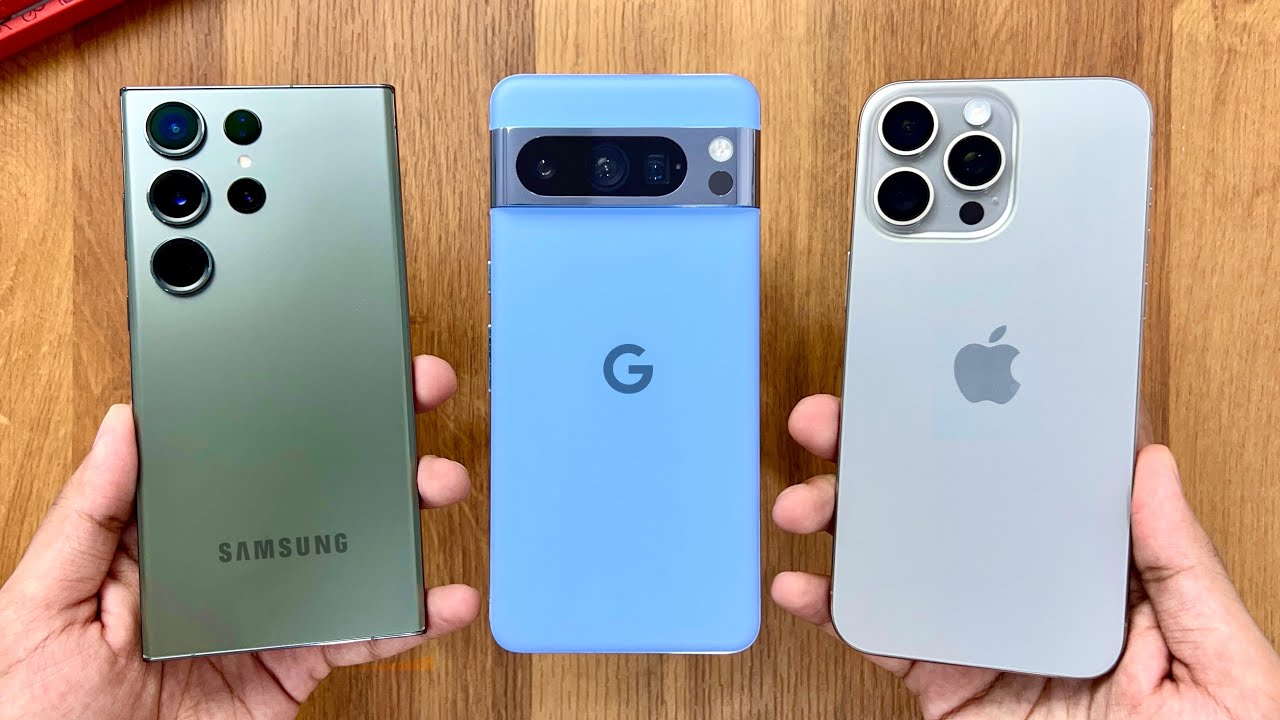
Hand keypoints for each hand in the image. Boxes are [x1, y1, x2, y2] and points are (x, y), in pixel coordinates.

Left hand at [0, 355, 479, 719]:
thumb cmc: (34, 701)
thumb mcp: (44, 597)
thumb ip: (89, 513)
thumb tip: (123, 423)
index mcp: (167, 533)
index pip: (239, 451)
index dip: (290, 404)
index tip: (332, 362)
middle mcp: (230, 561)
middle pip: (313, 486)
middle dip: (374, 437)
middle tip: (418, 392)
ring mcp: (270, 611)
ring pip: (353, 549)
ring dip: (406, 514)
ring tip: (439, 484)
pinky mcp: (296, 666)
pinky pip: (363, 635)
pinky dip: (409, 618)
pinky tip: (442, 598)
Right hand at [772, 394, 1279, 719]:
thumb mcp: (1219, 659)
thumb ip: (1179, 568)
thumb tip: (1150, 467)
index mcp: (1098, 574)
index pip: (1030, 479)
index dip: (979, 424)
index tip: (938, 381)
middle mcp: (1027, 593)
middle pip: (945, 507)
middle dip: (879, 458)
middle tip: (836, 422)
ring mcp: (980, 635)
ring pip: (897, 561)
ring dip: (840, 523)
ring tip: (804, 500)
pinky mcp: (944, 685)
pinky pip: (879, 639)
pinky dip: (830, 610)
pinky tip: (801, 584)